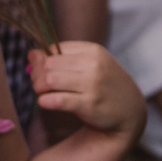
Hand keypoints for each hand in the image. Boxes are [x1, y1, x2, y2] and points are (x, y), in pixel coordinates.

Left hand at [27, 43, 145, 140]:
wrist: (130, 112)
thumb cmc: (105, 85)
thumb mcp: (91, 64)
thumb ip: (63, 58)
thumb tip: (31, 54)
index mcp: (93, 50)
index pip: (53, 49)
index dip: (41, 60)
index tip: (41, 71)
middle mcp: (94, 65)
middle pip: (48, 64)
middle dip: (37, 75)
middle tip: (38, 85)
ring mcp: (93, 85)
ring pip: (50, 80)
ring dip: (38, 88)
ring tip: (42, 93)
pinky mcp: (89, 105)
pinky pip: (57, 100)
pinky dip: (45, 101)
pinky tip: (45, 102)